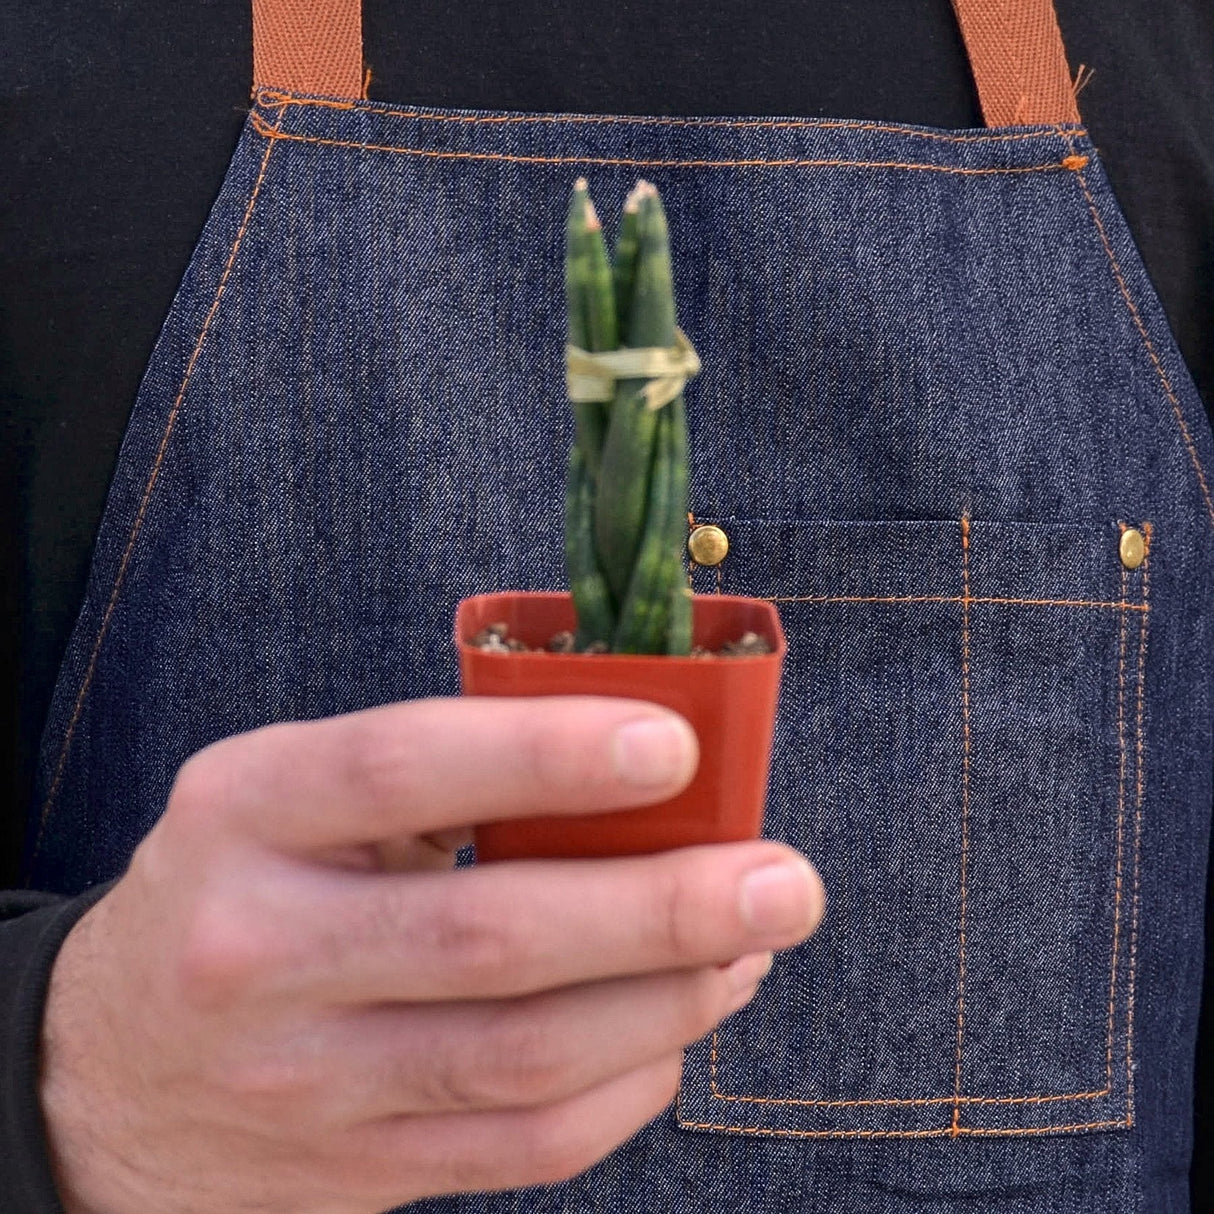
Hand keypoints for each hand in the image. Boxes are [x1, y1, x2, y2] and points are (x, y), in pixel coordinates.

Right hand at [40, 696, 823, 1213]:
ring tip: (750, 946)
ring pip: (526, 1055)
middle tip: (785, 881)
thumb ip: (440, 776)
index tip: (673, 745)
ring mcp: (305, 1080)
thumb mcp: (293, 794)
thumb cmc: (242, 886)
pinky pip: (525, 1144)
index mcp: (247, 812)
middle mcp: (262, 950)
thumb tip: (638, 779)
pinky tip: (676, 1026)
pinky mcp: (353, 1174)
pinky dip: (628, 1084)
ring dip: (669, 999)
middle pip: (490, 935)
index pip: (402, 769)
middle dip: (662, 908)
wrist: (105, 1072)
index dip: (545, 755)